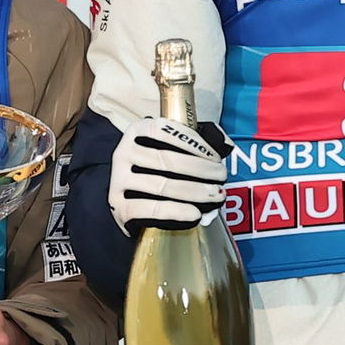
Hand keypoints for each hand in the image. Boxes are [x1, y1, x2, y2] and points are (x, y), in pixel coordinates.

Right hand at [109, 116, 228, 232]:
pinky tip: (194, 213)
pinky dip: (176, 211)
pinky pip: (151, 209)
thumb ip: (193, 142)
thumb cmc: (153, 169)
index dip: (192, 142)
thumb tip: (225, 144)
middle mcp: (123, 152)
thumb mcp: (166, 148)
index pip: (163, 131)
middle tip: (221, 177)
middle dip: (201, 169)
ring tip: (215, 194)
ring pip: (162, 185)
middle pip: (167, 159)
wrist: (126, 198)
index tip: (214, 156)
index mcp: (136, 132)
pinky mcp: (119, 206)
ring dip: (195, 191)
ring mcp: (118, 180)